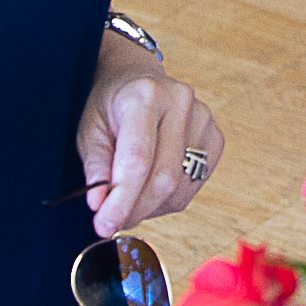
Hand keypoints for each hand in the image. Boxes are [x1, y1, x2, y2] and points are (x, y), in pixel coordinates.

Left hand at [76, 27, 224, 228]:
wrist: (138, 79)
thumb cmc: (111, 105)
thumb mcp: (89, 129)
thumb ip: (95, 165)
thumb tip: (101, 204)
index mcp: (144, 96)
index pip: (137, 160)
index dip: (121, 200)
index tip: (104, 226)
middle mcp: (180, 103)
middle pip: (163, 178)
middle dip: (136, 209)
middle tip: (114, 221)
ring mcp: (204, 118)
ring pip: (180, 188)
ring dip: (151, 206)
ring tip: (131, 197)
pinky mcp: (216, 137)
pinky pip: (194, 185)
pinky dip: (170, 198)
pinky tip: (152, 185)